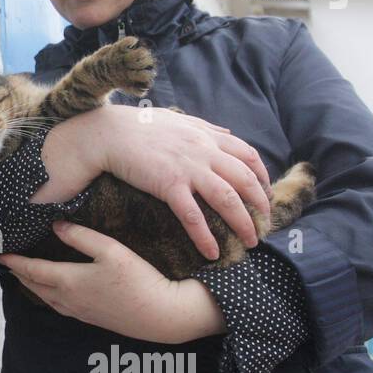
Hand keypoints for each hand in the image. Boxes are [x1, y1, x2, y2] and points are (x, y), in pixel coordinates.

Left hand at [0, 222, 227, 343]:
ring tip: (24, 275)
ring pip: (45, 298)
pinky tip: (52, 291)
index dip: (14, 262)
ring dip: (31, 286)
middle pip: (34, 286)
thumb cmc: (139, 280)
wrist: (162, 315)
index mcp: (69, 282)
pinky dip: (47, 295)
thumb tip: (55, 226)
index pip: (32, 270)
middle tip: (7, 264)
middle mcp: (68, 300)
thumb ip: (80, 237)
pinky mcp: (91, 319)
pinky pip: (58, 306)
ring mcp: (79, 312)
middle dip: (19, 274)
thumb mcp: (110, 250)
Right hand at [34, 104, 272, 260]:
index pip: (248, 156)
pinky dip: (206, 237)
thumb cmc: (139, 126)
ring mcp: (188, 169)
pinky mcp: (169, 185)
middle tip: (264, 223)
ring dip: (243, 224)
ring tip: (249, 242)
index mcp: (207, 136)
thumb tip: (227, 132)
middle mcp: (204, 151)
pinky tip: (212, 253)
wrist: (108, 133)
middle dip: (260, 204)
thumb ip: (205, 126)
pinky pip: (193, 216)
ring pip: (228, 199)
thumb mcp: (178, 119)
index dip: (262, 177)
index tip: (264, 194)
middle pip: (245, 180)